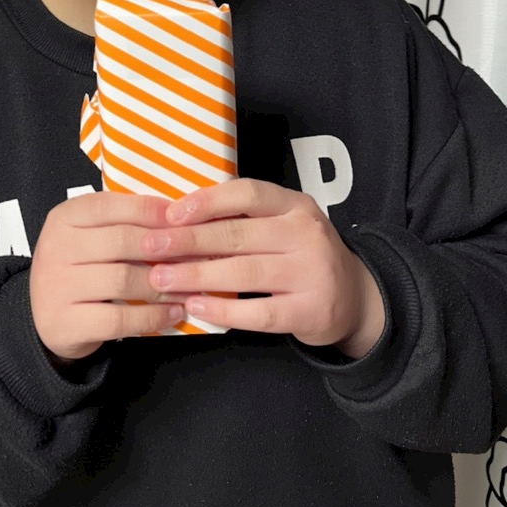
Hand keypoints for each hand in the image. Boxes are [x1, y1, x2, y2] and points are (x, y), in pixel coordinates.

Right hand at [30, 192, 188, 362]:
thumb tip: (178, 216)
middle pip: (121, 241)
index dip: (151, 211)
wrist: (46, 316)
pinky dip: (151, 317)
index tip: (184, 220)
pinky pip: (118, 319)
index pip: (112, 205)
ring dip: (164, 285)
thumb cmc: (82, 269)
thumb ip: (125, 223)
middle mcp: (56, 247)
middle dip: (164, 248)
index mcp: (65, 217)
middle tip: (196, 256)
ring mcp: (56, 286)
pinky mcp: (64, 322)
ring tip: (189, 288)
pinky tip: (172, 313)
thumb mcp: (93, 236)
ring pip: (123, 280)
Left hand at [140, 179, 385, 358]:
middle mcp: (306, 233)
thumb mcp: (283, 224)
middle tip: (150, 247)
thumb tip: (177, 218)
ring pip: (244, 273)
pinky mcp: (311, 310)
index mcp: (295, 205)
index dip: (207, 201)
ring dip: (196, 276)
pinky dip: (223, 311)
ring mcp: (312, 273)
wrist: (355, 299)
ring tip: (161, 279)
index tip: (171, 213)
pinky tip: (195, 308)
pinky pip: (259, 312)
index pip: (248, 193)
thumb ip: (244, 219)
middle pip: (238, 234)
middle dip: (188, 241)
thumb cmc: (301, 255)